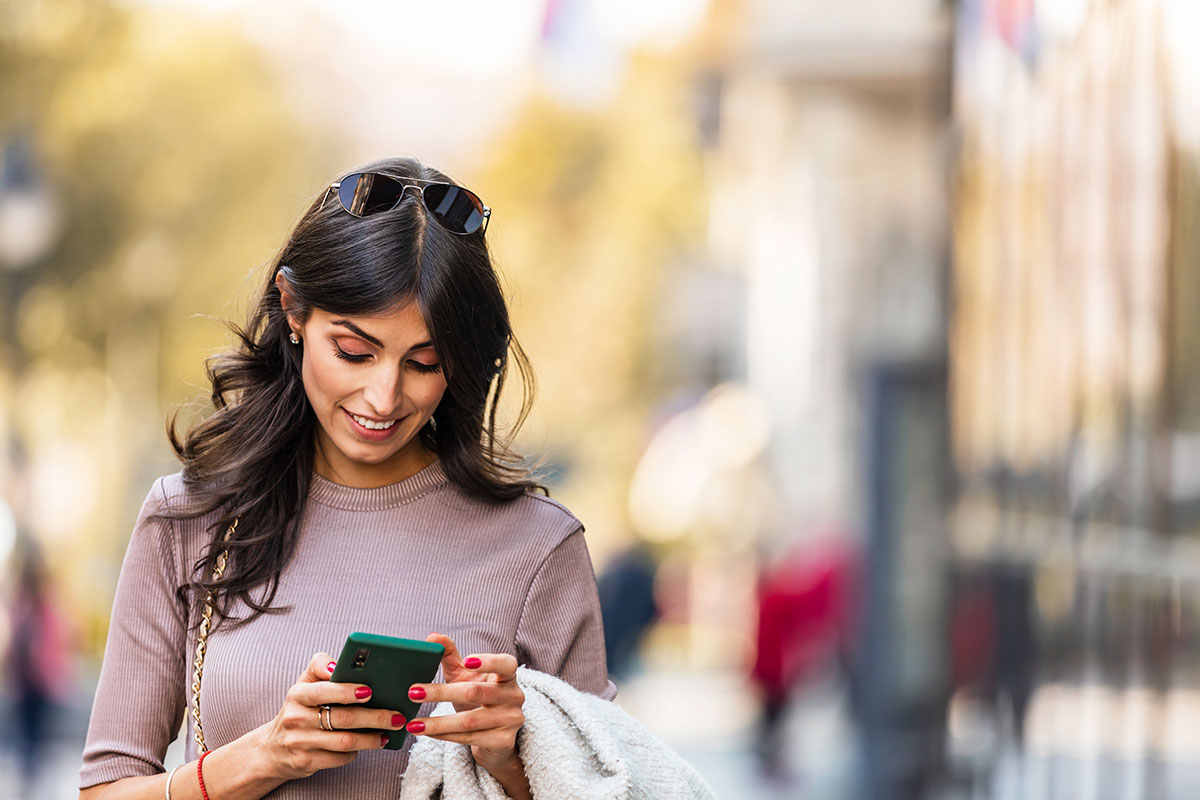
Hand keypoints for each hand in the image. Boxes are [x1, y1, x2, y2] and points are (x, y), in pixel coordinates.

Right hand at [250, 652, 408, 779]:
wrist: (274, 748)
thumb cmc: (299, 709)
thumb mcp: (304, 684)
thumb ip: (320, 666)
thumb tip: (338, 664)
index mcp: (297, 695)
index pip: (322, 691)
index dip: (346, 691)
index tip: (369, 691)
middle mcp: (295, 719)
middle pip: (342, 718)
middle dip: (374, 717)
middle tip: (396, 716)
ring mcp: (300, 743)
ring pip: (344, 741)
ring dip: (371, 738)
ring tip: (389, 732)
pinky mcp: (307, 762)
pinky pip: (339, 758)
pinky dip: (357, 752)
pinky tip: (369, 745)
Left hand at [405, 633, 525, 771]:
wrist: (494, 737)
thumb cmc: (478, 699)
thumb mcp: (464, 676)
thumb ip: (450, 656)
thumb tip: (432, 637)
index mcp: (508, 676)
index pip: (506, 664)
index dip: (488, 662)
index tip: (466, 661)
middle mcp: (514, 696)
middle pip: (476, 692)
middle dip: (442, 693)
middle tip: (414, 692)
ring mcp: (511, 720)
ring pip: (470, 721)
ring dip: (438, 722)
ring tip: (413, 723)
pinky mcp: (503, 741)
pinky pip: (469, 738)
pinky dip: (445, 736)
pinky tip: (428, 733)